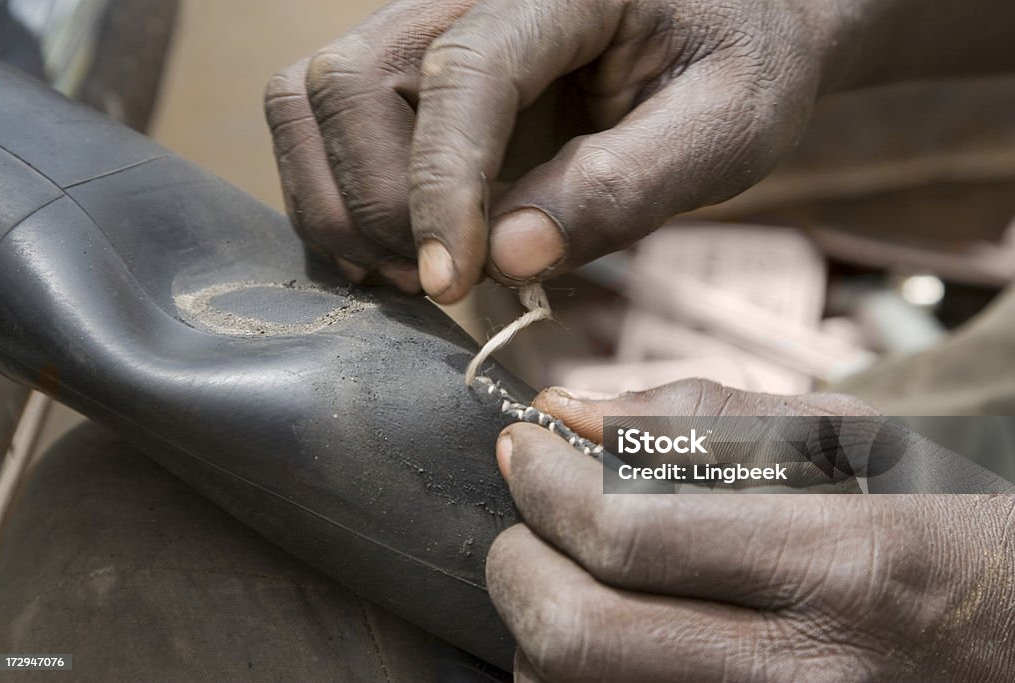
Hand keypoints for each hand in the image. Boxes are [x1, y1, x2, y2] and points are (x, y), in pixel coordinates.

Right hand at [265, 0, 842, 301]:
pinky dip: (335, 196)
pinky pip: (318, 123)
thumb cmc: (737, 68)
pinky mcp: (407, 72)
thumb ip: (624, 187)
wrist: (726, 28)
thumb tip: (508, 257)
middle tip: (446, 282)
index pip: (465, 73)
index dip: (441, 186)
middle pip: (349, 81)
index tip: (450, 284)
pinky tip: (400, 248)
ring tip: (420, 271)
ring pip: (310, 99)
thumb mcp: (726, 129)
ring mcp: (425, 27)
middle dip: (381, 202)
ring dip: (343, 204)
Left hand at [486, 380, 1014, 680]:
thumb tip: (571, 410)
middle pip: (579, 636)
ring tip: (569, 577)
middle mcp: (805, 673)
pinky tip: (609, 630)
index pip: (628, 532)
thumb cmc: (941, 527)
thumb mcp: (855, 444)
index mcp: (840, 564)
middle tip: (526, 520)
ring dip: (540, 630)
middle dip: (519, 564)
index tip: (523, 447)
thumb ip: (706, 420)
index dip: (546, 483)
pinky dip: (578, 677)